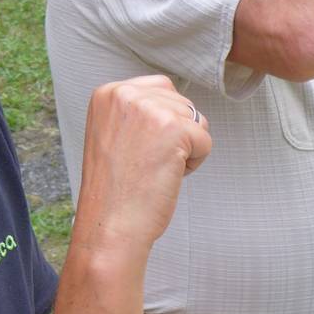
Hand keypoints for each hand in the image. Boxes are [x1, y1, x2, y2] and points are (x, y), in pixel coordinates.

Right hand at [72, 76, 210, 258]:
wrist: (110, 224)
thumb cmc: (114, 189)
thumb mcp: (111, 133)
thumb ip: (136, 110)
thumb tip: (175, 101)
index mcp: (108, 92)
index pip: (160, 88)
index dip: (161, 122)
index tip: (139, 149)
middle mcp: (126, 93)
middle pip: (180, 101)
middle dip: (175, 134)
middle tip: (146, 162)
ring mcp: (150, 109)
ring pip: (195, 119)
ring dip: (185, 147)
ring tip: (155, 169)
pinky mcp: (174, 128)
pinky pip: (205, 140)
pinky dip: (194, 163)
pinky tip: (167, 176)